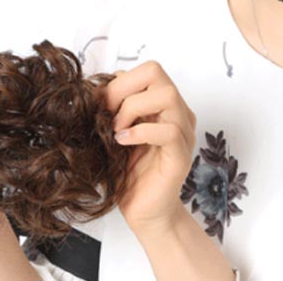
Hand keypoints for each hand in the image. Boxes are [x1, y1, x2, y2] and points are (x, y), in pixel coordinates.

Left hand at [104, 60, 196, 235]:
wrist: (144, 212)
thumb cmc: (129, 172)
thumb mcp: (117, 131)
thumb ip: (115, 107)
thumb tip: (98, 84)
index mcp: (165, 105)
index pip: (149, 70)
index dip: (121, 81)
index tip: (101, 103)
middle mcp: (179, 113)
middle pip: (157, 73)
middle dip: (123, 89)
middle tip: (108, 114)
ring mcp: (183, 133)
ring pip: (167, 95)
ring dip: (133, 108)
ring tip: (117, 129)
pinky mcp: (180, 156)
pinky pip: (168, 131)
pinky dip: (141, 132)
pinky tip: (123, 142)